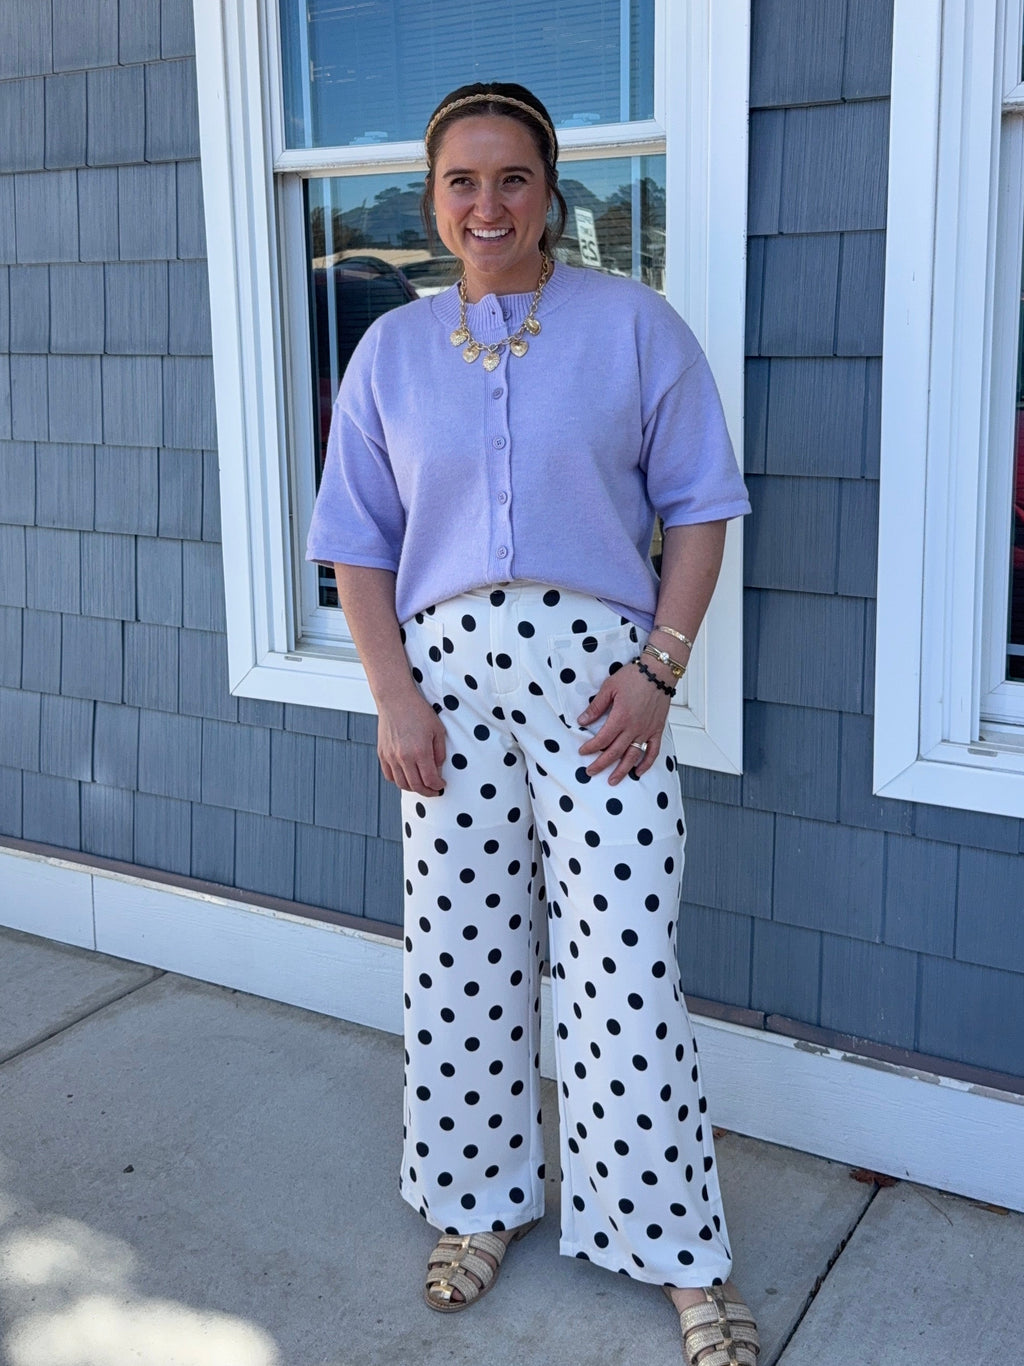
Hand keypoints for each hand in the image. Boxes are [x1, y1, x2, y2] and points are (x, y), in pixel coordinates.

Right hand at [377, 690, 446, 796]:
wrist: (395, 699)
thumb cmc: (417, 711)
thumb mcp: (437, 730)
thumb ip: (439, 752)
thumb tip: (438, 769)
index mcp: (420, 751)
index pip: (430, 780)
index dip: (437, 786)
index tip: (441, 785)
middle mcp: (404, 757)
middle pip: (415, 786)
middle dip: (427, 792)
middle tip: (434, 791)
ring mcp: (391, 756)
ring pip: (401, 784)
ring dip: (413, 788)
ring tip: (421, 785)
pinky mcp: (382, 753)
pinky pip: (389, 776)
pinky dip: (398, 781)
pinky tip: (406, 777)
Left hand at [576, 661, 671, 783]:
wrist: (659, 672)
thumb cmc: (634, 676)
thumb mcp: (609, 687)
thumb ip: (596, 706)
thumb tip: (582, 721)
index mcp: (620, 717)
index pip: (602, 739)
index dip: (591, 748)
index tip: (583, 752)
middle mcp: (634, 727)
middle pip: (615, 752)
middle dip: (601, 764)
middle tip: (591, 772)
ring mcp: (647, 730)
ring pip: (633, 756)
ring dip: (622, 770)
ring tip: (612, 780)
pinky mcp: (657, 730)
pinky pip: (653, 751)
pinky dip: (646, 763)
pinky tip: (638, 771)